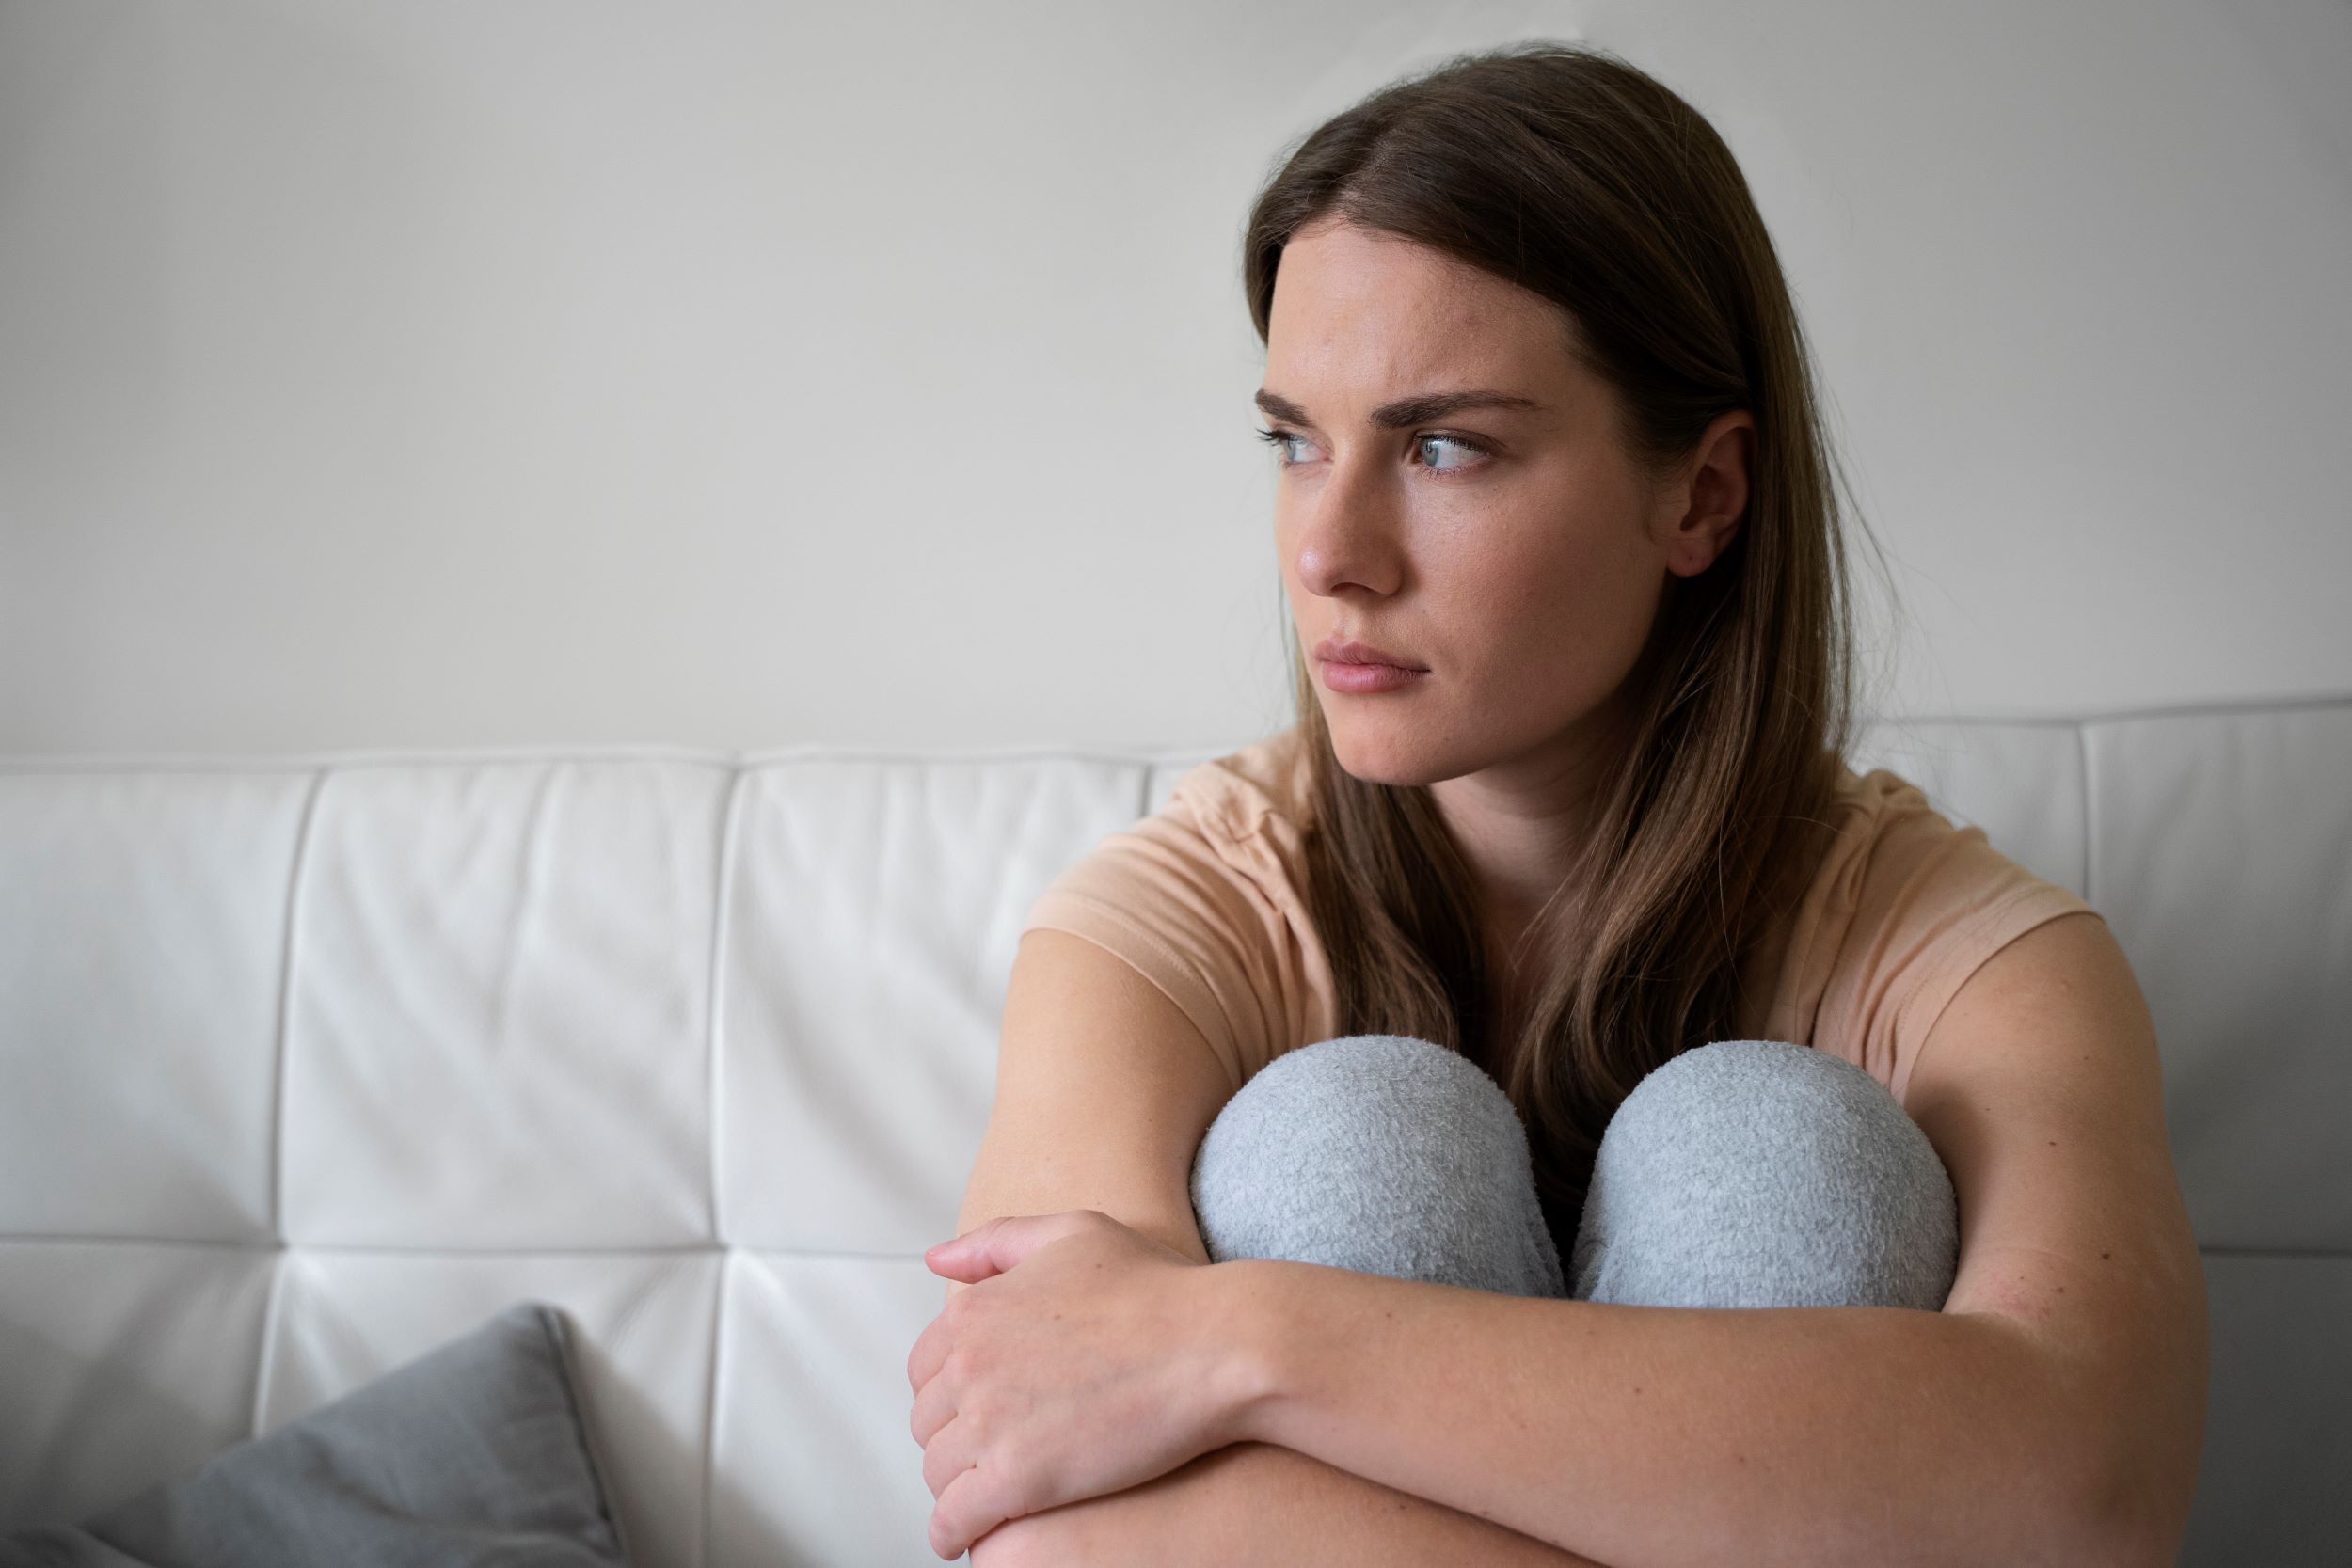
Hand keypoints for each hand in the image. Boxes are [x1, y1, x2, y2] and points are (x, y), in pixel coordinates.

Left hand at [907, 1209, 1259, 1560]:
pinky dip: (955, 1534)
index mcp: (974, 1310)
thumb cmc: (1160, 1289)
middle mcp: (969, 1363)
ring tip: (986, 1500)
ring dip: (956, 1489)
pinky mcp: (1016, 1479)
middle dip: (955, 1441)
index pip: (925, 1368)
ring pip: (939, 1474)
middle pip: (929, 1423)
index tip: (979, 1412)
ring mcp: (989, 1422)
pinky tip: (970, 1540)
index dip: (952, 1393)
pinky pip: (957, 1520)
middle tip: (989, 1458)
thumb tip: (936, 1259)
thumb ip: (997, 1243)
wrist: (1217, 1345)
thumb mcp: (1074, 1234)